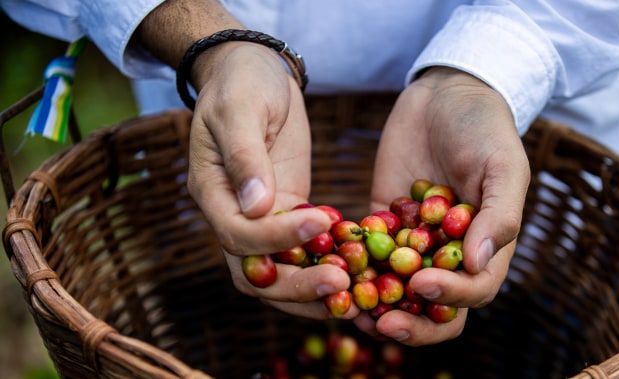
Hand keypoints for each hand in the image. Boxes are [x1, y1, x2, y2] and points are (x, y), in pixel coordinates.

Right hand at [186, 42, 356, 319]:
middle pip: (257, 273)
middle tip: (341, 285)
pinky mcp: (289, 212)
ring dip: (314, 292)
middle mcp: (232, 215)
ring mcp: (261, 218)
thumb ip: (245, 156)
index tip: (319, 221)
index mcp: (212, 192)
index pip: (238, 234)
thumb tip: (255, 206)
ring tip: (355, 298)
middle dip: (296, 286)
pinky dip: (327, 267)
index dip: (276, 238)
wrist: (255, 71)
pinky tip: (360, 277)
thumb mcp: (240, 110)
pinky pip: (304, 252)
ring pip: (281, 273)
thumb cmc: (242, 83)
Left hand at [354, 67, 529, 344]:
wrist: (447, 93)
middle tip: (380, 323)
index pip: (474, 291)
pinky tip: (329, 268)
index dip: (450, 298)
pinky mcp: (382, 222)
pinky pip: (366, 254)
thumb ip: (499, 216)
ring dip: (375, 305)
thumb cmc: (486, 129)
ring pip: (396, 289)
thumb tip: (477, 264)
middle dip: (410, 322)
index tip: (422, 285)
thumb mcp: (503, 167)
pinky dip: (350, 267)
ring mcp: (414, 241)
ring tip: (349, 309)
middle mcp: (449, 253)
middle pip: (433, 307)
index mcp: (485, 247)